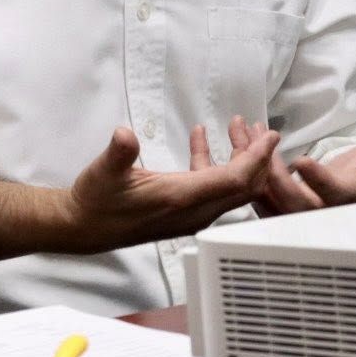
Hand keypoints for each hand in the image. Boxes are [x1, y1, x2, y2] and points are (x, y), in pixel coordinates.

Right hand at [58, 123, 279, 253]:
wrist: (85, 227)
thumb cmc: (95, 200)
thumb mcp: (103, 172)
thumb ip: (118, 153)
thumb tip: (124, 134)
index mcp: (181, 198)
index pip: (234, 180)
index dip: (257, 158)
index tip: (271, 136)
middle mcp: (194, 210)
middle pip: (243, 187)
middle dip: (257, 158)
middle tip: (260, 130)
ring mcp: (191, 213)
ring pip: (230, 188)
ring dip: (238, 160)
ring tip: (237, 129)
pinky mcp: (183, 210)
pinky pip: (212, 187)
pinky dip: (214, 163)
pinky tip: (199, 137)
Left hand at [228, 113, 355, 214]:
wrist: (346, 195)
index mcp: (342, 199)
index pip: (330, 193)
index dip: (317, 180)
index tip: (303, 162)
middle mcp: (314, 209)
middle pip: (288, 196)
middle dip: (270, 167)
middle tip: (258, 139)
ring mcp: (289, 207)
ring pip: (263, 188)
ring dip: (248, 158)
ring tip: (241, 128)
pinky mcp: (271, 201)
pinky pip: (251, 183)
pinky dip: (242, 159)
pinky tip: (238, 134)